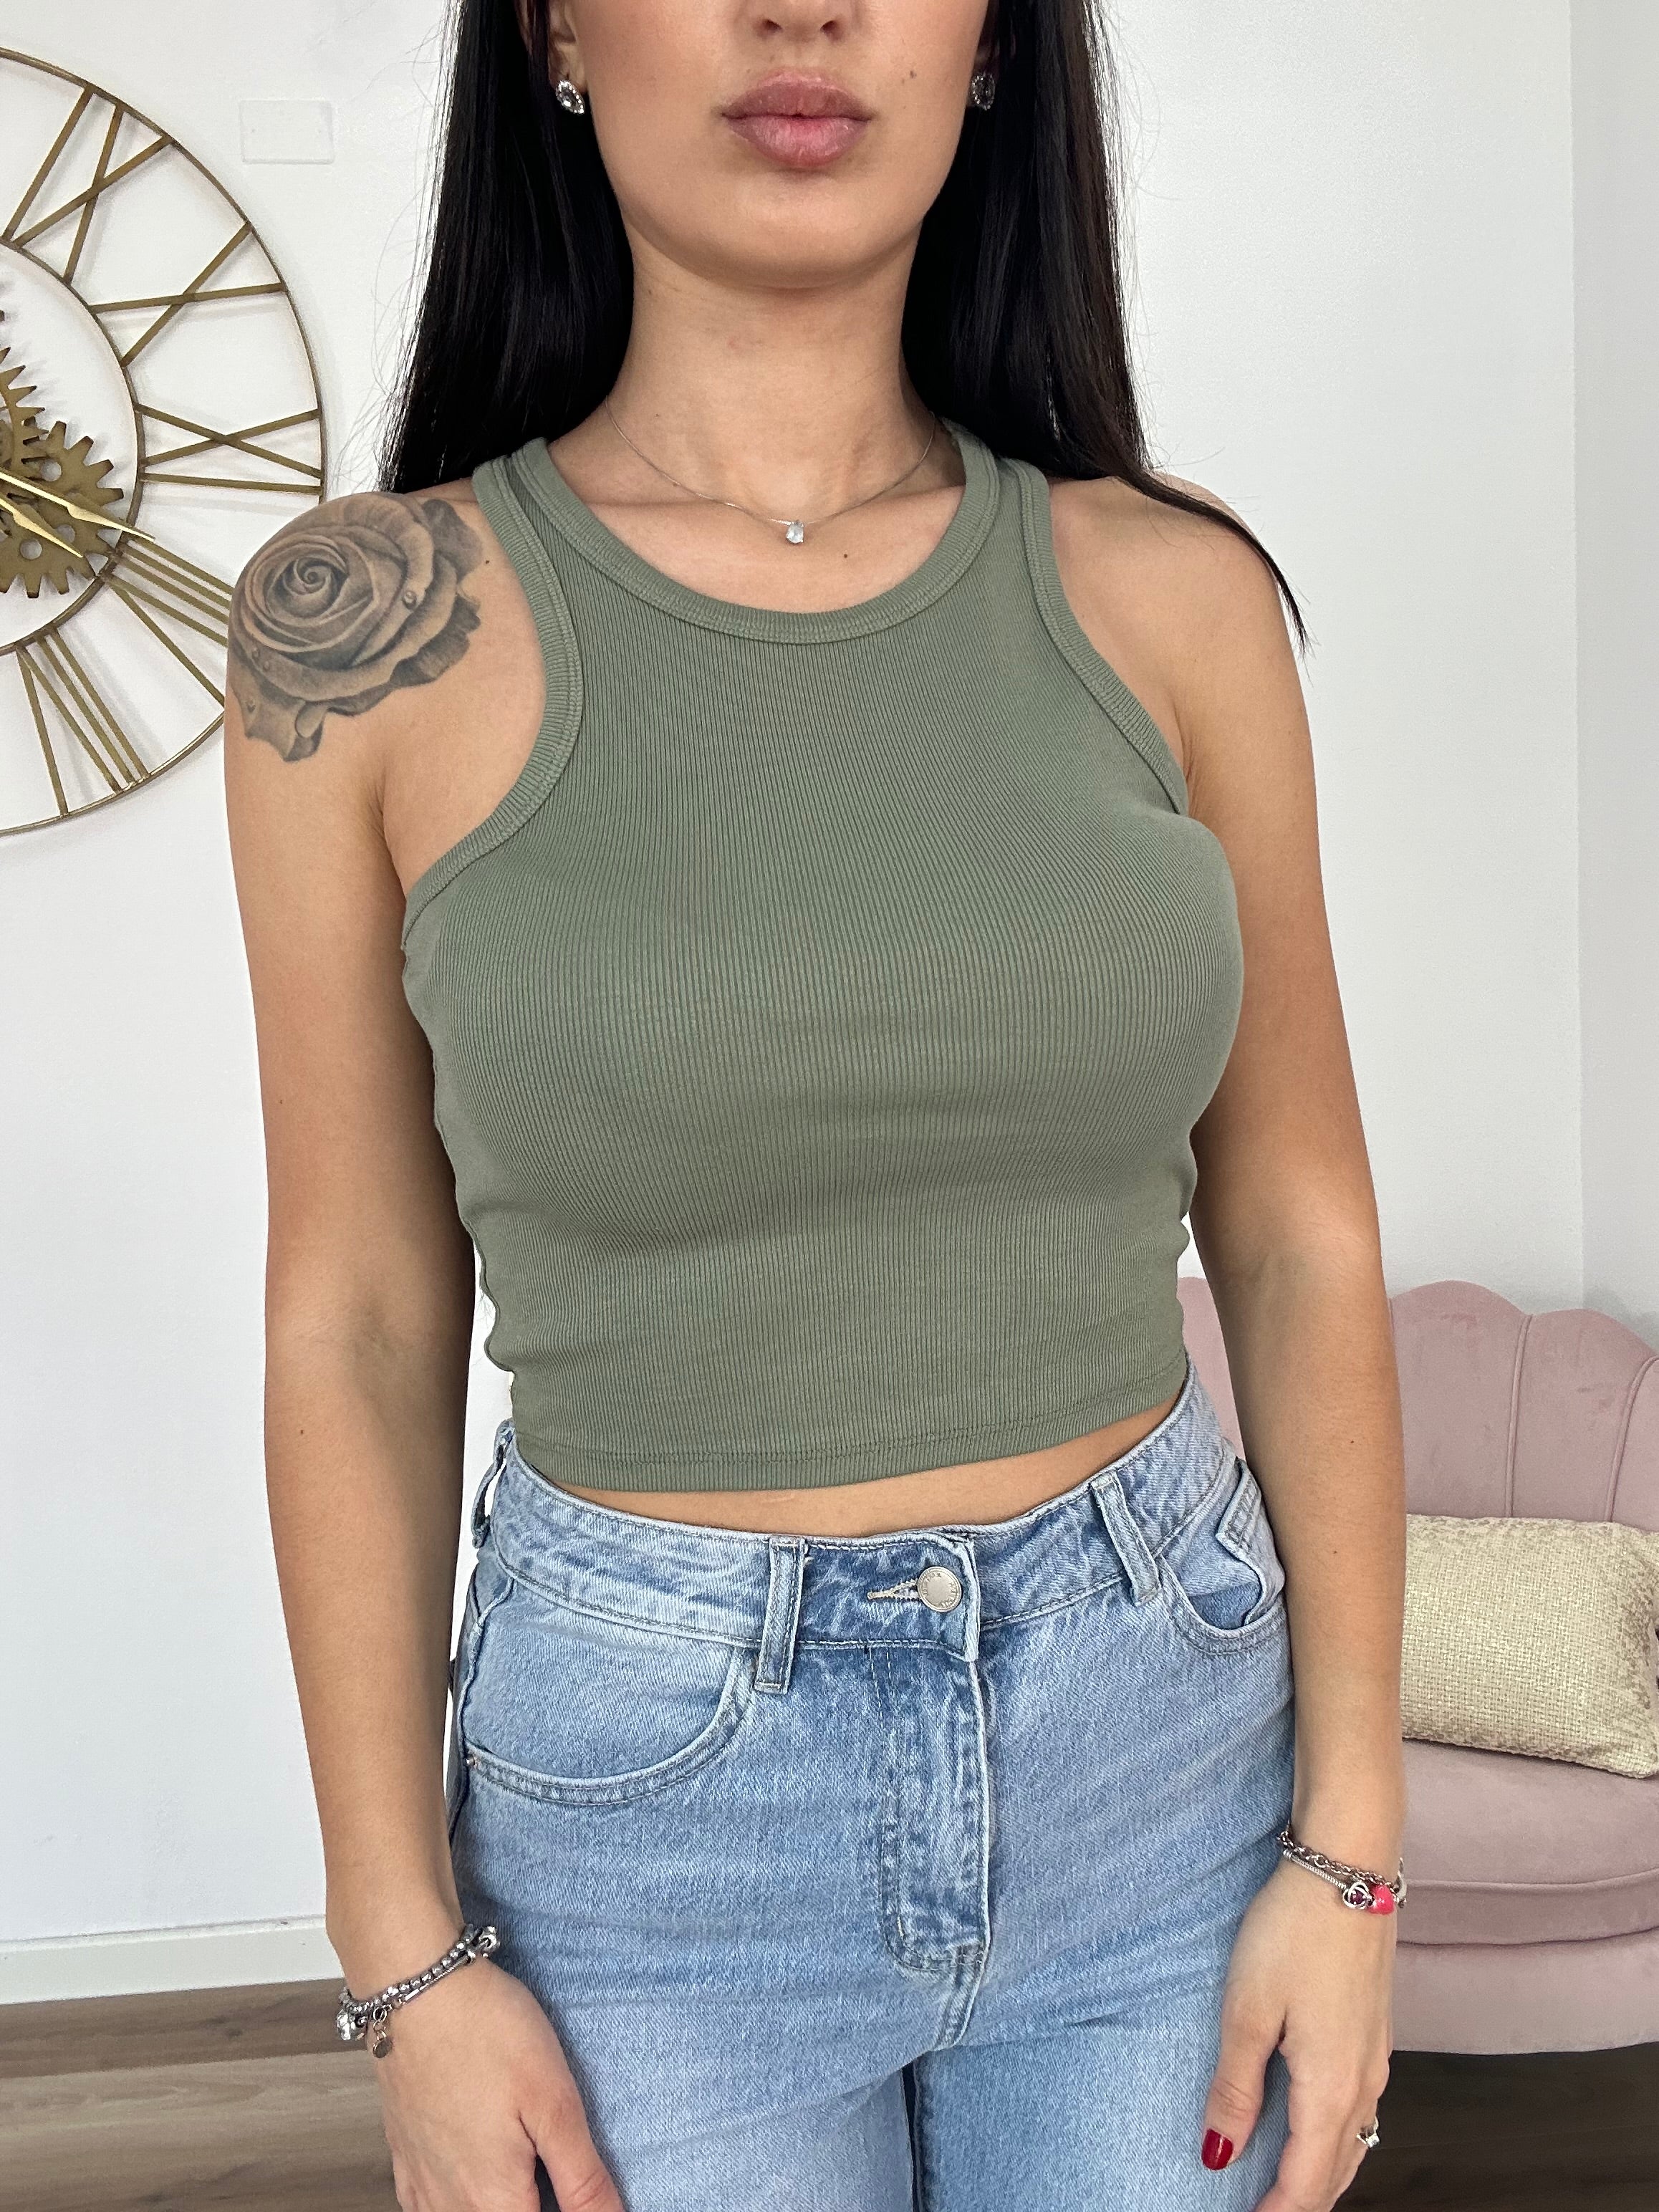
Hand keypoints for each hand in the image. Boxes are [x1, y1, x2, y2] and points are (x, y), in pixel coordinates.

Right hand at [372, 1955, 624, 2210]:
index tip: (583, 2189)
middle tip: (557, 2173)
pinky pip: (428, 2208)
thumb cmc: (487, 2032)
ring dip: (499, 2203)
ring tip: (526, 2175)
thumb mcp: (554, 2102)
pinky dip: (459, 2202)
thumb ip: (583, 2178)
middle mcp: (450, 2204)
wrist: (415, 1988)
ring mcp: (421, 2183)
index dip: (572, 2211)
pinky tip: (475, 2179)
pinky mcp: (404, 2156)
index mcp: (493, 2200)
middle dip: (537, 2202)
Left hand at [1200, 1858, 1394, 2209]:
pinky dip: (1335, 2138)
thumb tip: (1219, 2154)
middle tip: (1258, 2211)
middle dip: (1299, 2203)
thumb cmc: (1294, 1931)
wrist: (1350, 1867)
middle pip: (1336, 2174)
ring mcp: (1375, 2057)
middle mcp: (1364, 2083)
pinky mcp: (1375, 2031)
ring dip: (1320, 2174)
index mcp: (1331, 2088)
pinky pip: (1360, 2110)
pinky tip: (1310, 2126)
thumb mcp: (1247, 2009)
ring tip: (1279, 2185)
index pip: (1306, 2185)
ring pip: (1354, 2143)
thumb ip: (1235, 2087)